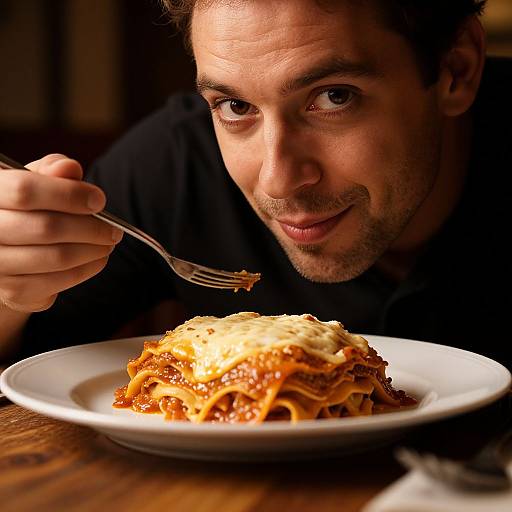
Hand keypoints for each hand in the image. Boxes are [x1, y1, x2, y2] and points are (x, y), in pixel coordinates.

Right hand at [0, 154, 122, 312]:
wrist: (7, 250)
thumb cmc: (25, 208)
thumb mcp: (35, 180)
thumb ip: (52, 170)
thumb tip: (69, 167)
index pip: (25, 191)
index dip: (68, 194)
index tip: (99, 200)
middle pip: (46, 227)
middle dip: (90, 228)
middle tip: (113, 229)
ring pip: (56, 257)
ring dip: (93, 250)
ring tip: (108, 243)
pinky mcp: (12, 290)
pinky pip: (58, 281)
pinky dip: (86, 269)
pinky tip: (98, 259)